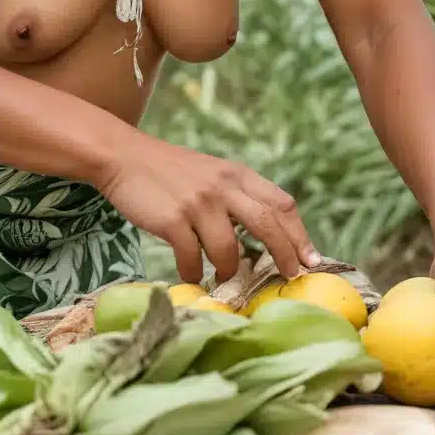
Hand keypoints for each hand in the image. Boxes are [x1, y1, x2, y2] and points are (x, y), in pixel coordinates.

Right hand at [97, 135, 320, 283]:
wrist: (124, 156)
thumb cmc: (169, 170)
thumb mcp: (211, 172)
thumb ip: (236, 196)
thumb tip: (265, 235)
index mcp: (236, 174)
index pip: (281, 203)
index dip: (300, 234)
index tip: (310, 259)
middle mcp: (222, 186)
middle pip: (268, 225)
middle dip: (284, 255)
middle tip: (289, 277)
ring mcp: (197, 203)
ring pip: (229, 250)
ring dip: (229, 271)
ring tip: (223, 278)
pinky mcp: (172, 220)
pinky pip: (193, 259)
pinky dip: (194, 272)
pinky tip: (191, 273)